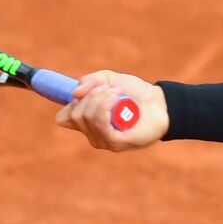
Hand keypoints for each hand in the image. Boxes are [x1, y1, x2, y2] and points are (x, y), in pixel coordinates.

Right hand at [55, 70, 169, 151]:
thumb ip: (89, 81)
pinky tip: (117, 98)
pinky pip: (100, 124)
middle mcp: (92, 135)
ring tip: (117, 92)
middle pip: (74, 114)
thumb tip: (75, 93)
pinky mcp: (116, 143)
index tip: (86, 90)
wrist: (159, 102)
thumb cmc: (134, 93)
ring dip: (100, 97)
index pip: (63, 118)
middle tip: (109, 88)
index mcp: (87, 123)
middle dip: (90, 95)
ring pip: (87, 117)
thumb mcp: (108, 79)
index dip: (71, 101)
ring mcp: (103, 141)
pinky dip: (105, 105)